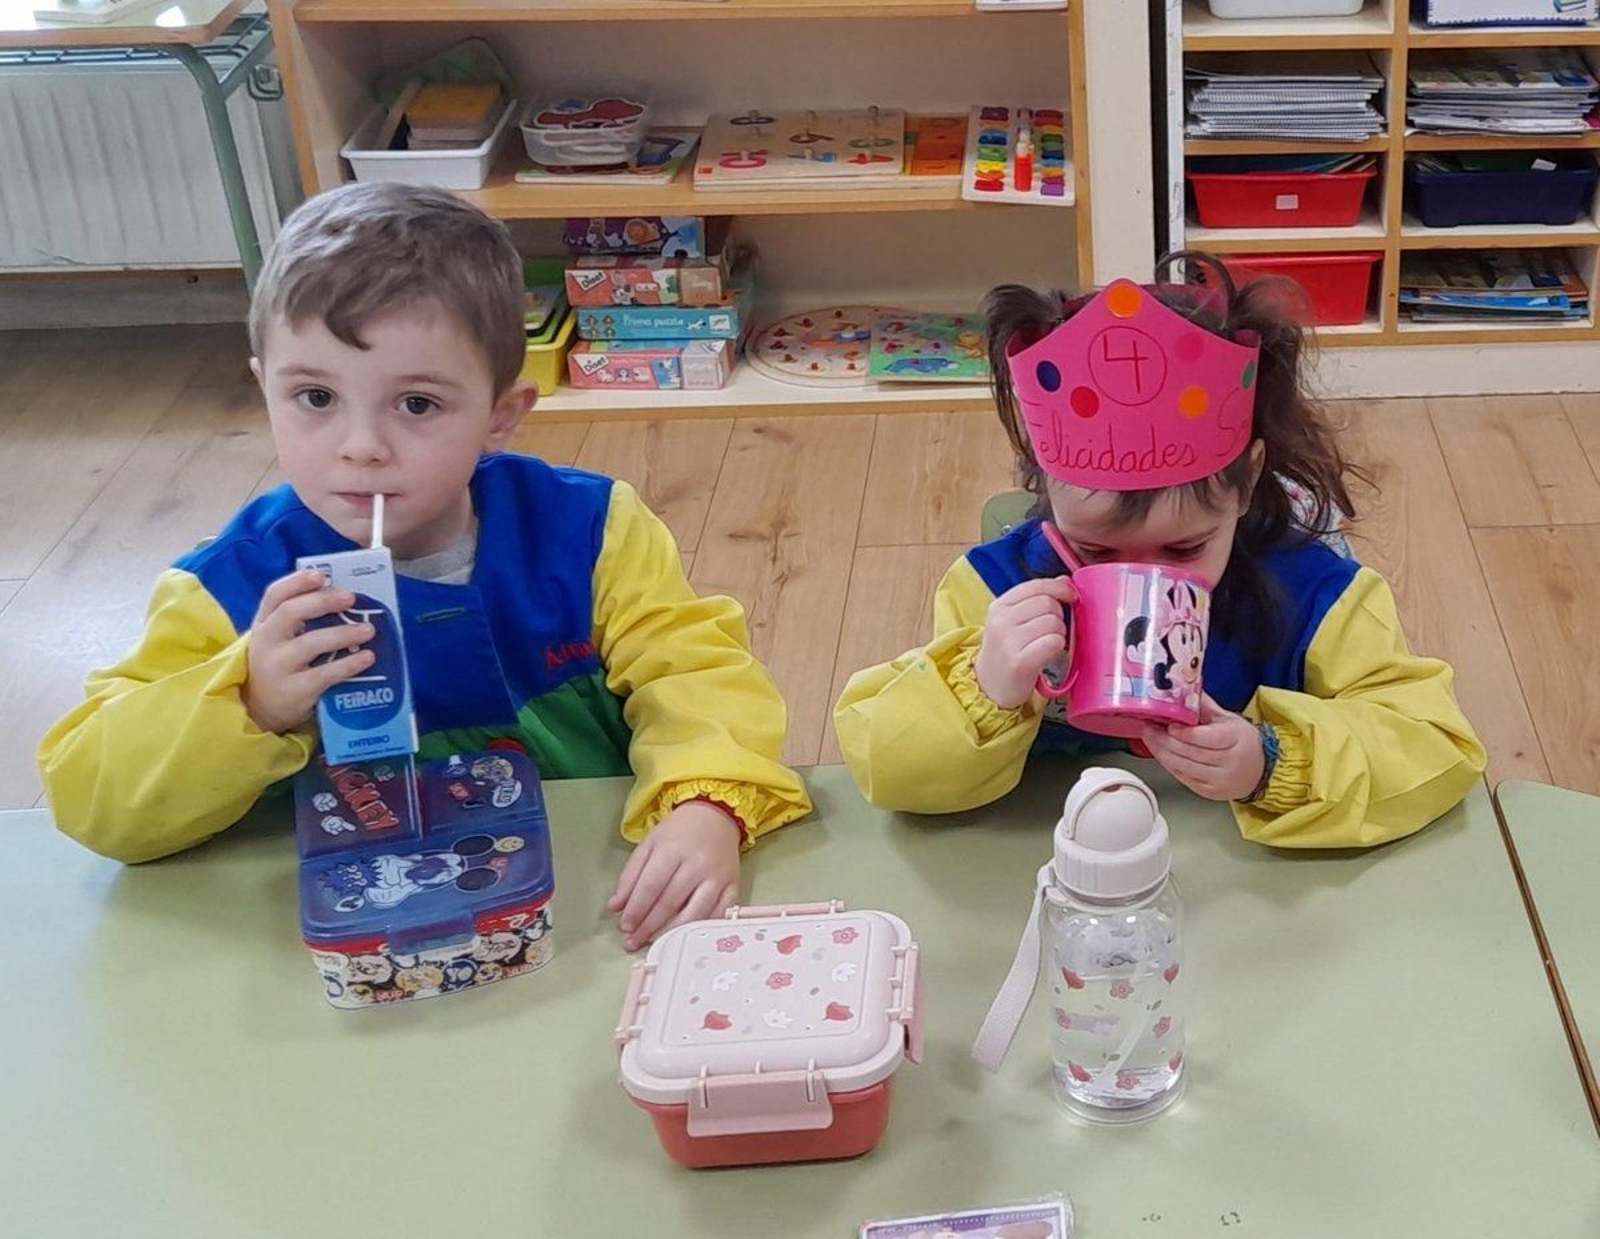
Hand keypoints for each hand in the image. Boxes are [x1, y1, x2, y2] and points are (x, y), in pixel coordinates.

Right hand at [241, 570, 376, 734]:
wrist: (260, 709)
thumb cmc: (280, 664)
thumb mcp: (279, 639)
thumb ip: (300, 619)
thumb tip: (344, 596)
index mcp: (264, 623)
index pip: (274, 595)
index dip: (297, 582)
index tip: (321, 575)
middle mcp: (266, 642)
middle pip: (290, 613)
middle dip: (322, 602)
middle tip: (351, 598)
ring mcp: (278, 667)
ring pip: (310, 643)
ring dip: (343, 634)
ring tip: (368, 630)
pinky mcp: (293, 691)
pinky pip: (324, 674)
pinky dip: (349, 664)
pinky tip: (367, 658)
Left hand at [608, 800, 741, 951]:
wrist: (715, 817)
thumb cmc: (678, 833)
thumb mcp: (649, 845)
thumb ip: (630, 876)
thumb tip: (615, 907)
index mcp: (672, 849)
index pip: (651, 886)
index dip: (636, 909)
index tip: (624, 927)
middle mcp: (697, 864)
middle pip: (670, 903)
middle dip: (648, 926)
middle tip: (632, 942)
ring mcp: (718, 877)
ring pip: (695, 913)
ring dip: (671, 932)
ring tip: (653, 943)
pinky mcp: (734, 887)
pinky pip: (719, 915)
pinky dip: (701, 929)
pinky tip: (685, 937)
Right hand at [974, 576, 1077, 709]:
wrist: (988, 687)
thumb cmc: (1006, 652)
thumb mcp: (1013, 621)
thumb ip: (1037, 598)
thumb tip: (1064, 580)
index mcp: (999, 606)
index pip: (1036, 585)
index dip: (1059, 588)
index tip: (1071, 596)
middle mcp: (1001, 621)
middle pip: (1048, 603)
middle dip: (1059, 615)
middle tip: (1051, 630)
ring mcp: (1008, 642)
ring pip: (1053, 623)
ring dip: (1059, 633)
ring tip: (1047, 643)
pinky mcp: (1020, 662)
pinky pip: (1053, 642)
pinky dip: (1057, 647)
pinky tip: (1048, 653)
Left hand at [1141, 694, 1264, 802]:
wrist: (1258, 770)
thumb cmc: (1242, 742)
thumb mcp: (1228, 719)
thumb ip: (1205, 706)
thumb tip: (1183, 688)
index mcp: (1237, 739)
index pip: (1208, 738)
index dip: (1185, 733)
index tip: (1169, 725)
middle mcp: (1230, 762)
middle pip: (1191, 752)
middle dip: (1165, 739)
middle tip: (1149, 726)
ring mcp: (1219, 780)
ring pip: (1183, 766)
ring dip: (1161, 751)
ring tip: (1149, 737)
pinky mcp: (1208, 792)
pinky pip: (1182, 777)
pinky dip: (1167, 764)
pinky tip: (1159, 752)